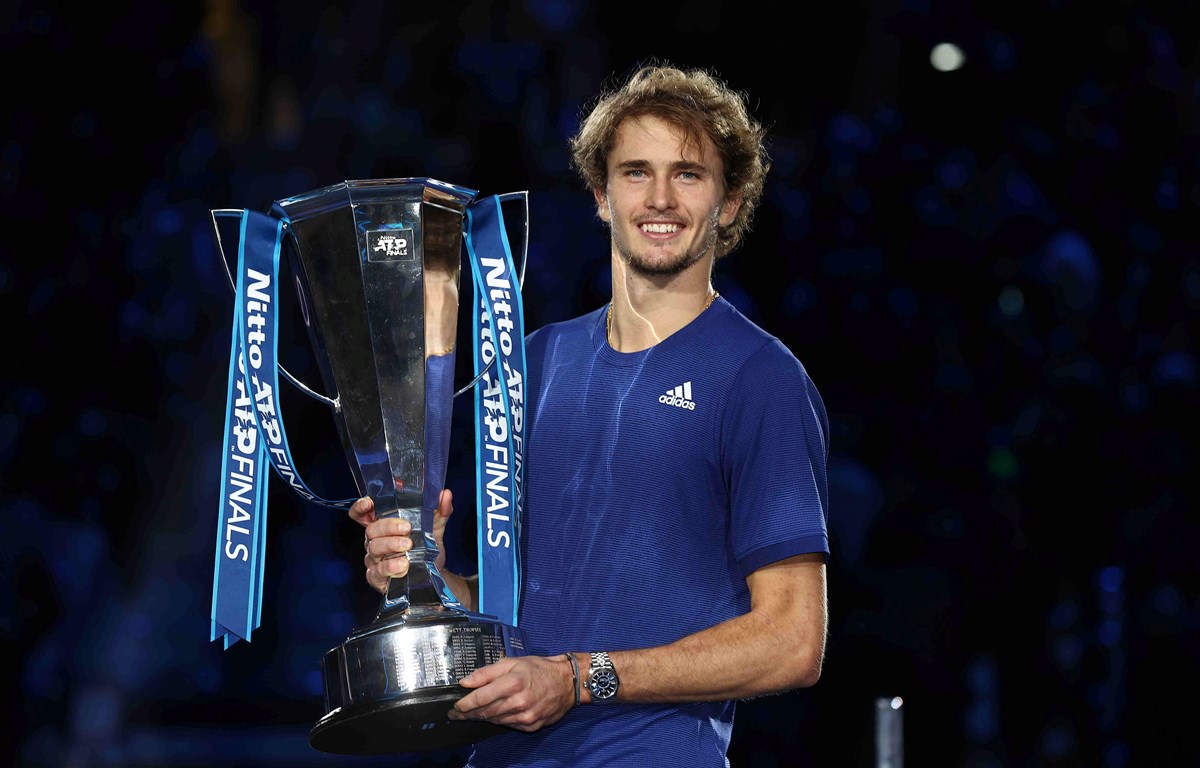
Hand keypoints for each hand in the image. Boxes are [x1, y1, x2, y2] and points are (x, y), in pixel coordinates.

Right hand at [349, 488, 454, 594]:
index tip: (370, 502)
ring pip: (374, 549)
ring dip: (391, 545)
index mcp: (383, 526)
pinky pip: (379, 571)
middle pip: (371, 530)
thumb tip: (445, 494)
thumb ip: (439, 511)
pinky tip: (404, 566)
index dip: (361, 507)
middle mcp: (375, 541)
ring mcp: (374, 560)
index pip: (362, 514)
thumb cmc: (426, 548)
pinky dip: (391, 567)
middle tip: (407, 528)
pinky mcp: (377, 577)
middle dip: (388, 526)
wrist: (434, 573)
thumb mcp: (435, 527)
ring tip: (408, 546)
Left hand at [448, 655, 576, 731]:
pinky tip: (495, 715)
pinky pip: (508, 725)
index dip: (464, 704)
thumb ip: (486, 672)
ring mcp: (525, 716)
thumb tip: (465, 682)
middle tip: (456, 714)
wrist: (567, 682)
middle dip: (468, 714)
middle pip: (485, 712)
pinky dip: (499, 720)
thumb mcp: (512, 663)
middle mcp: (518, 702)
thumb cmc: (538, 669)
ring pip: (495, 720)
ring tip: (472, 714)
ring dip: (482, 718)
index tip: (454, 706)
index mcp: (513, 683)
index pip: (480, 698)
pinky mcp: (531, 725)